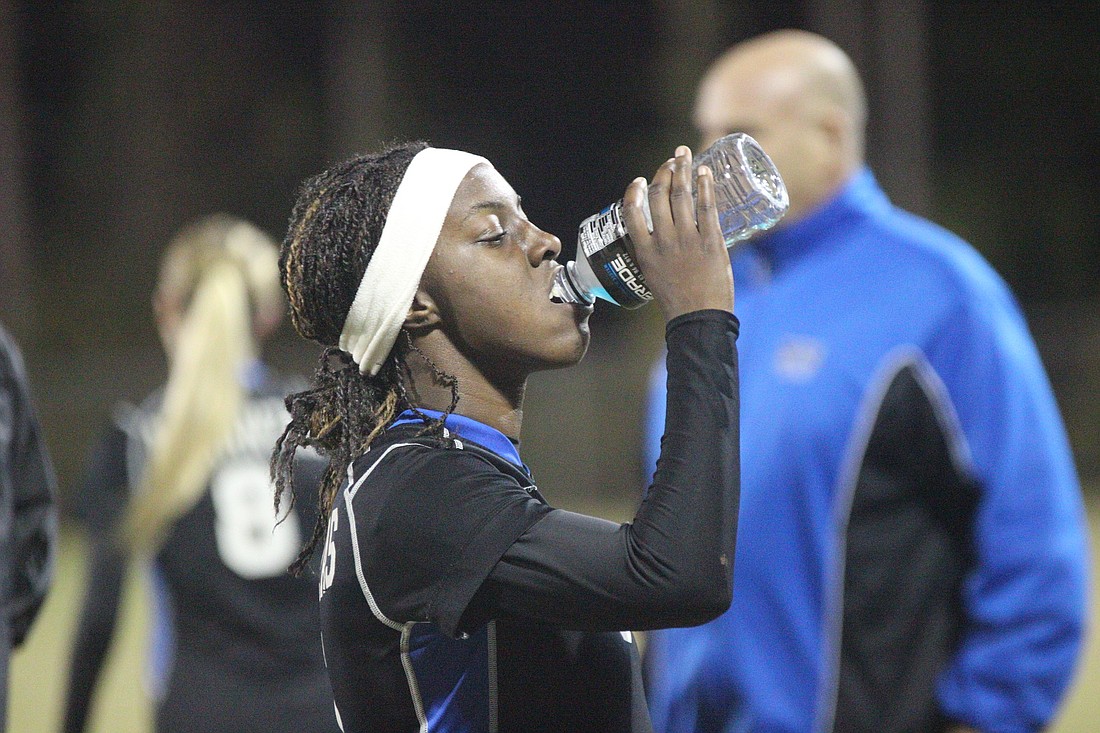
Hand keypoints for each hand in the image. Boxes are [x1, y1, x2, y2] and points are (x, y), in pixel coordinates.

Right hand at [621, 145, 733, 321]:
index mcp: (644, 250)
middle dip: (664, 172)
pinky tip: (705, 172)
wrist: (698, 318)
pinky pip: (706, 207)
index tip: (639, 180)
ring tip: (685, 156)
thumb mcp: (653, 275)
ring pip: (681, 196)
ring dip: (683, 170)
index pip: (632, 212)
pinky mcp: (710, 242)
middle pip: (659, 196)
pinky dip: (704, 187)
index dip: (634, 191)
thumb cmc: (676, 300)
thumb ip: (653, 252)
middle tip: (672, 159)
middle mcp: (663, 241)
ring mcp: (687, 240)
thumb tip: (658, 233)